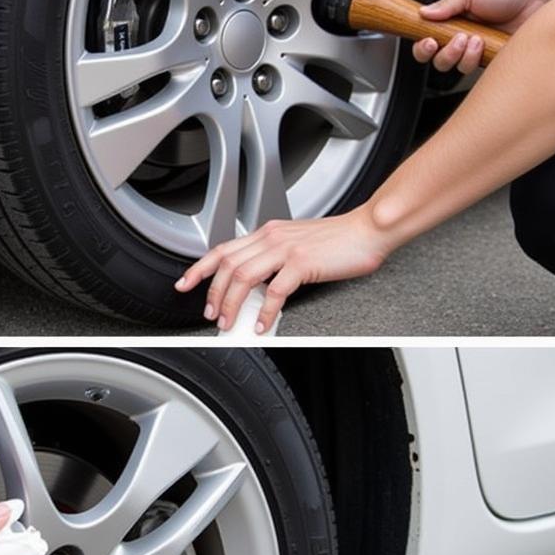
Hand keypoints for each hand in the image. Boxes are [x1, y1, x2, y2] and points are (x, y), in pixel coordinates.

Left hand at [176, 208, 391, 332]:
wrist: (369, 229)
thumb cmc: (339, 239)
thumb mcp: (297, 244)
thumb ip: (274, 259)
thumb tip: (257, 286)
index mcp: (268, 232)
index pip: (223, 249)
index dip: (200, 268)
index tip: (186, 284)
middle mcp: (272, 237)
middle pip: (228, 265)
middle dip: (213, 292)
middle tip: (211, 314)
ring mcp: (286, 249)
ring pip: (243, 277)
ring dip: (232, 303)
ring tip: (230, 323)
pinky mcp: (303, 263)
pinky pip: (275, 291)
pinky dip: (265, 312)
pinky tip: (264, 325)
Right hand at [413, 0, 547, 73]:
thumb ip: (445, 4)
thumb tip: (423, 14)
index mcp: (451, 26)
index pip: (426, 46)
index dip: (423, 49)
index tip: (430, 42)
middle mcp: (461, 42)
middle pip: (439, 63)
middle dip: (447, 53)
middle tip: (459, 38)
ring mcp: (476, 54)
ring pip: (458, 69)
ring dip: (465, 55)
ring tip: (478, 38)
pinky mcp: (491, 61)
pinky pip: (479, 71)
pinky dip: (480, 59)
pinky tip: (487, 44)